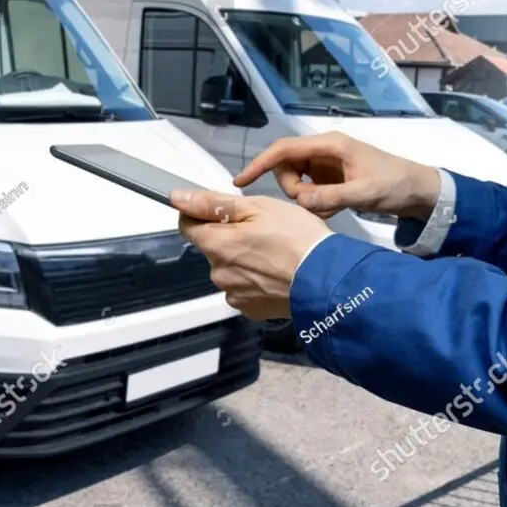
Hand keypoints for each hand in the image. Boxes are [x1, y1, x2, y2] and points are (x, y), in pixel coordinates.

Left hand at [170, 189, 331, 319]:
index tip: (220, 210)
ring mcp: (234, 293)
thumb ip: (213, 203)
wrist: (328, 279)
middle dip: (229, 238)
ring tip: (274, 253)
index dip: (200, 214)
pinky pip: (244, 289)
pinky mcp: (251, 309)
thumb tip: (178, 198)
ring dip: (244, 260)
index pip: (187, 226)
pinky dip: (256, 280)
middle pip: (212, 248)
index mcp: (217, 244)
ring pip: (229, 269)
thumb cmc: (298, 239)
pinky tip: (276, 272)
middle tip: (262, 231)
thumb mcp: (257, 207)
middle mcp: (219, 273)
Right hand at [234, 131, 441, 220]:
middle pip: (286, 167)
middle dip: (292, 189)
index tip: (241, 182)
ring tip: (328, 210)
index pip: (284, 150)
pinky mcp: (331, 178)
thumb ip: (331, 197)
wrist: (419, 191)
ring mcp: (327, 165)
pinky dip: (314, 203)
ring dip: (304, 198)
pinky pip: (309, 190)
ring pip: (296, 181)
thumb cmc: (396, 184)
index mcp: (330, 145)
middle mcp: (324, 151)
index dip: (259, 164)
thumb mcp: (364, 193)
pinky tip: (332, 210)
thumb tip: (299, 201)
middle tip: (313, 205)